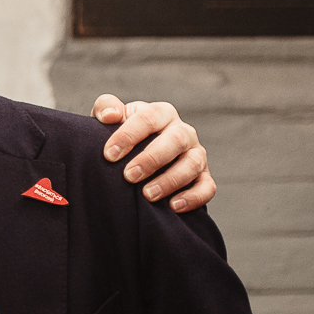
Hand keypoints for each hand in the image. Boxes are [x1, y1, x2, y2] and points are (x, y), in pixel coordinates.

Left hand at [91, 94, 214, 211]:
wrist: (133, 158)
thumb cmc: (122, 137)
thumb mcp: (111, 118)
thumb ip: (106, 107)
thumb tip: (109, 115)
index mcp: (161, 114)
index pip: (148, 118)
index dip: (128, 135)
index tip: (109, 155)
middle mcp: (182, 132)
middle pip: (176, 139)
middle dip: (152, 159)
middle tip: (129, 176)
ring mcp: (196, 154)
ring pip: (193, 163)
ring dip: (171, 180)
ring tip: (148, 195)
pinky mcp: (203, 177)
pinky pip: (207, 187)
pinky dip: (194, 197)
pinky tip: (173, 206)